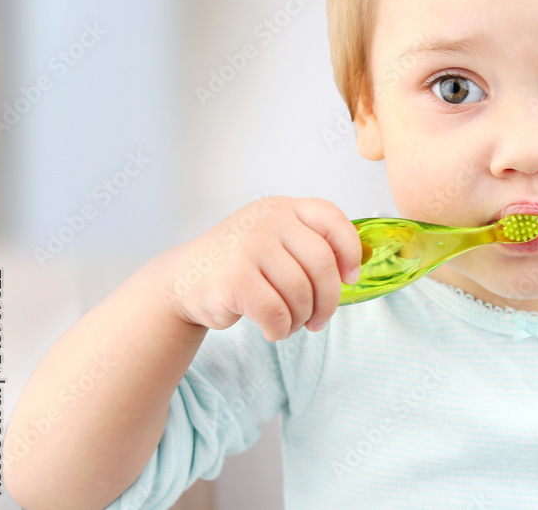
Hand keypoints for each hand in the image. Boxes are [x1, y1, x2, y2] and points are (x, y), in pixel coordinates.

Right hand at [155, 196, 361, 340]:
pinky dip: (280, 328)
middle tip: (320, 320)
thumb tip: (353, 272)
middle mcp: (268, 220)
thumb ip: (309, 245)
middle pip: (321, 263)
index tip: (350, 277)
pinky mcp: (234, 277)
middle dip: (328, 300)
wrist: (184, 280)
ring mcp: (250, 245)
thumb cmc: (240, 265)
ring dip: (301, 318)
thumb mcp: (275, 241)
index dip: (349, 250)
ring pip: (300, 291)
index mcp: (284, 208)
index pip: (332, 218)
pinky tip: (273, 329)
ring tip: (291, 324)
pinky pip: (276, 311)